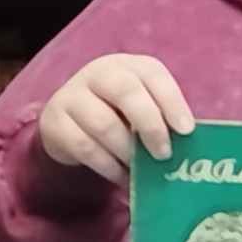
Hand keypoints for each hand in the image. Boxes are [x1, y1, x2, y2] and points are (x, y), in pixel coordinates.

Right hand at [34, 54, 194, 182]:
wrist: (65, 121)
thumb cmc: (114, 114)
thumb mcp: (138, 107)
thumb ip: (160, 118)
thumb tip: (187, 145)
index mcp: (127, 65)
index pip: (152, 73)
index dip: (171, 100)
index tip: (186, 130)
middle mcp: (98, 73)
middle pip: (125, 92)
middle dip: (150, 125)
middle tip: (163, 153)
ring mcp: (72, 95)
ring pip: (103, 123)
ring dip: (127, 151)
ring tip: (139, 169)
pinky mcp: (54, 121)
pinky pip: (84, 146)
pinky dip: (107, 165)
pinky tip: (120, 175)